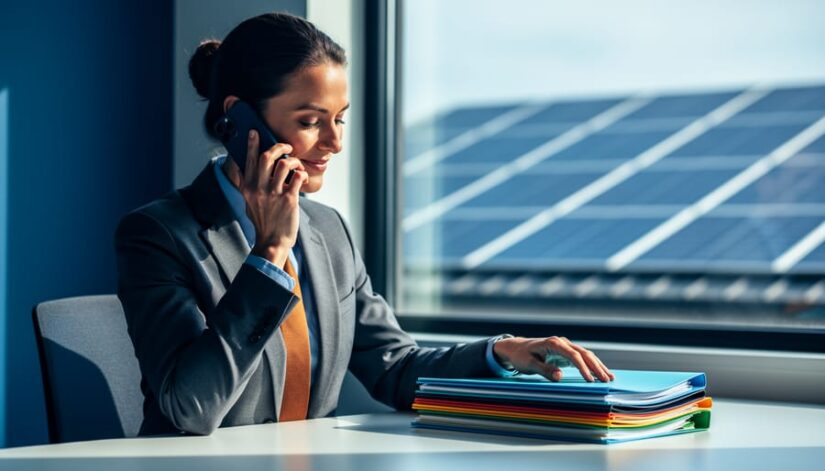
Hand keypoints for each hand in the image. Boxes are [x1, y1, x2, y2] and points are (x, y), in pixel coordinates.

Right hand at [242, 129, 308, 266]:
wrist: (272, 242)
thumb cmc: (263, 222)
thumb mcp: (248, 203)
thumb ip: (246, 186)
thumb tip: (244, 169)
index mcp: (248, 188)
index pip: (248, 160)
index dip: (252, 144)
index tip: (255, 132)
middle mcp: (259, 189)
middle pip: (267, 157)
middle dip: (278, 147)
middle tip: (286, 147)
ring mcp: (274, 194)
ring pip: (284, 164)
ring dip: (293, 161)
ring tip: (296, 166)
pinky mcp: (289, 199)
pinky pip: (298, 177)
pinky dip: (302, 174)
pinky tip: (301, 178)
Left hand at [493, 336, 613, 382]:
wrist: (515, 348)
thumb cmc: (520, 356)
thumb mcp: (529, 364)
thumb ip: (544, 370)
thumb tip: (560, 376)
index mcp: (553, 343)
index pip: (573, 355)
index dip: (583, 368)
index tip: (590, 381)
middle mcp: (562, 342)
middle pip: (584, 353)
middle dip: (596, 367)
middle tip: (607, 380)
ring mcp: (565, 346)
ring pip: (586, 354)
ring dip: (598, 365)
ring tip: (609, 377)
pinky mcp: (565, 352)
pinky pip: (582, 357)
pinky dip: (592, 365)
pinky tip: (601, 372)